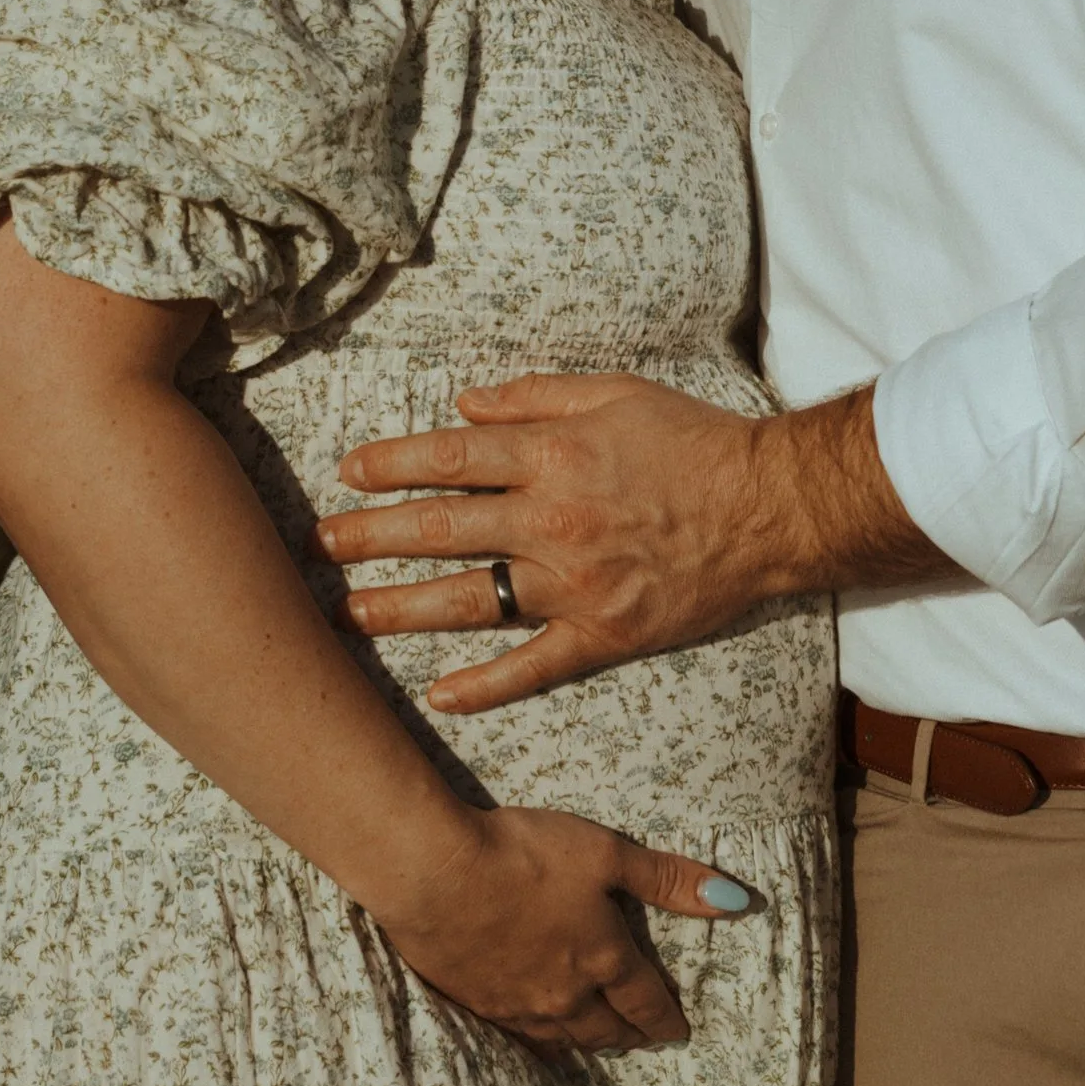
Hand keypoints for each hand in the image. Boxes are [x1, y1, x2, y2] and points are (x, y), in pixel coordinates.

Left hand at [319, 373, 936, 714]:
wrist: (767, 509)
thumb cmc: (692, 441)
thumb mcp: (616, 392)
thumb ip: (536, 394)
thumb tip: (464, 402)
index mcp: (553, 454)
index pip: (450, 457)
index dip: (392, 464)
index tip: (347, 471)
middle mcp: (552, 518)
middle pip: (441, 528)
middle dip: (369, 536)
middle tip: (316, 545)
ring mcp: (574, 583)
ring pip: (468, 599)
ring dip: (400, 607)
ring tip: (346, 614)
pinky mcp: (602, 634)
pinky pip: (532, 665)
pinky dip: (485, 684)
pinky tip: (438, 694)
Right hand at [372, 799, 753, 1053]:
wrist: (435, 873)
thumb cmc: (526, 854)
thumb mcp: (606, 853)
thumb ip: (668, 879)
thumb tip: (737, 901)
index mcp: (604, 958)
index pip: (646, 1001)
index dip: (667, 1018)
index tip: (680, 1032)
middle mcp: (566, 994)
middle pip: (608, 1029)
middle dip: (631, 1036)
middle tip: (644, 1040)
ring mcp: (518, 1005)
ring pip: (565, 1037)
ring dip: (590, 1042)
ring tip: (601, 1044)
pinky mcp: (477, 1002)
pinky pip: (522, 1037)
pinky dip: (542, 1043)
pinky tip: (540, 1040)